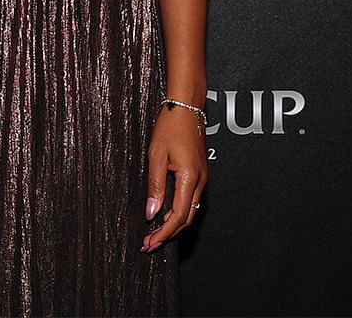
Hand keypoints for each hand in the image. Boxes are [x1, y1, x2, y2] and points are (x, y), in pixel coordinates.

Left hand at [142, 108, 206, 251]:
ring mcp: (202, 178)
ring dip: (173, 225)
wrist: (186, 108)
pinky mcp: (199, 174)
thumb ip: (154, 186)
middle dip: (168, 234)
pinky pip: (190, 200)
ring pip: (190, 211)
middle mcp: (201, 182)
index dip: (164, 233)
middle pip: (186, 218)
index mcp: (190, 178)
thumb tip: (151, 212)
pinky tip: (164, 215)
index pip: (178, 216)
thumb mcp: (156, 156)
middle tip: (148, 244)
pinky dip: (178, 212)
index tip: (150, 243)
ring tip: (153, 233)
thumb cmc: (169, 127)